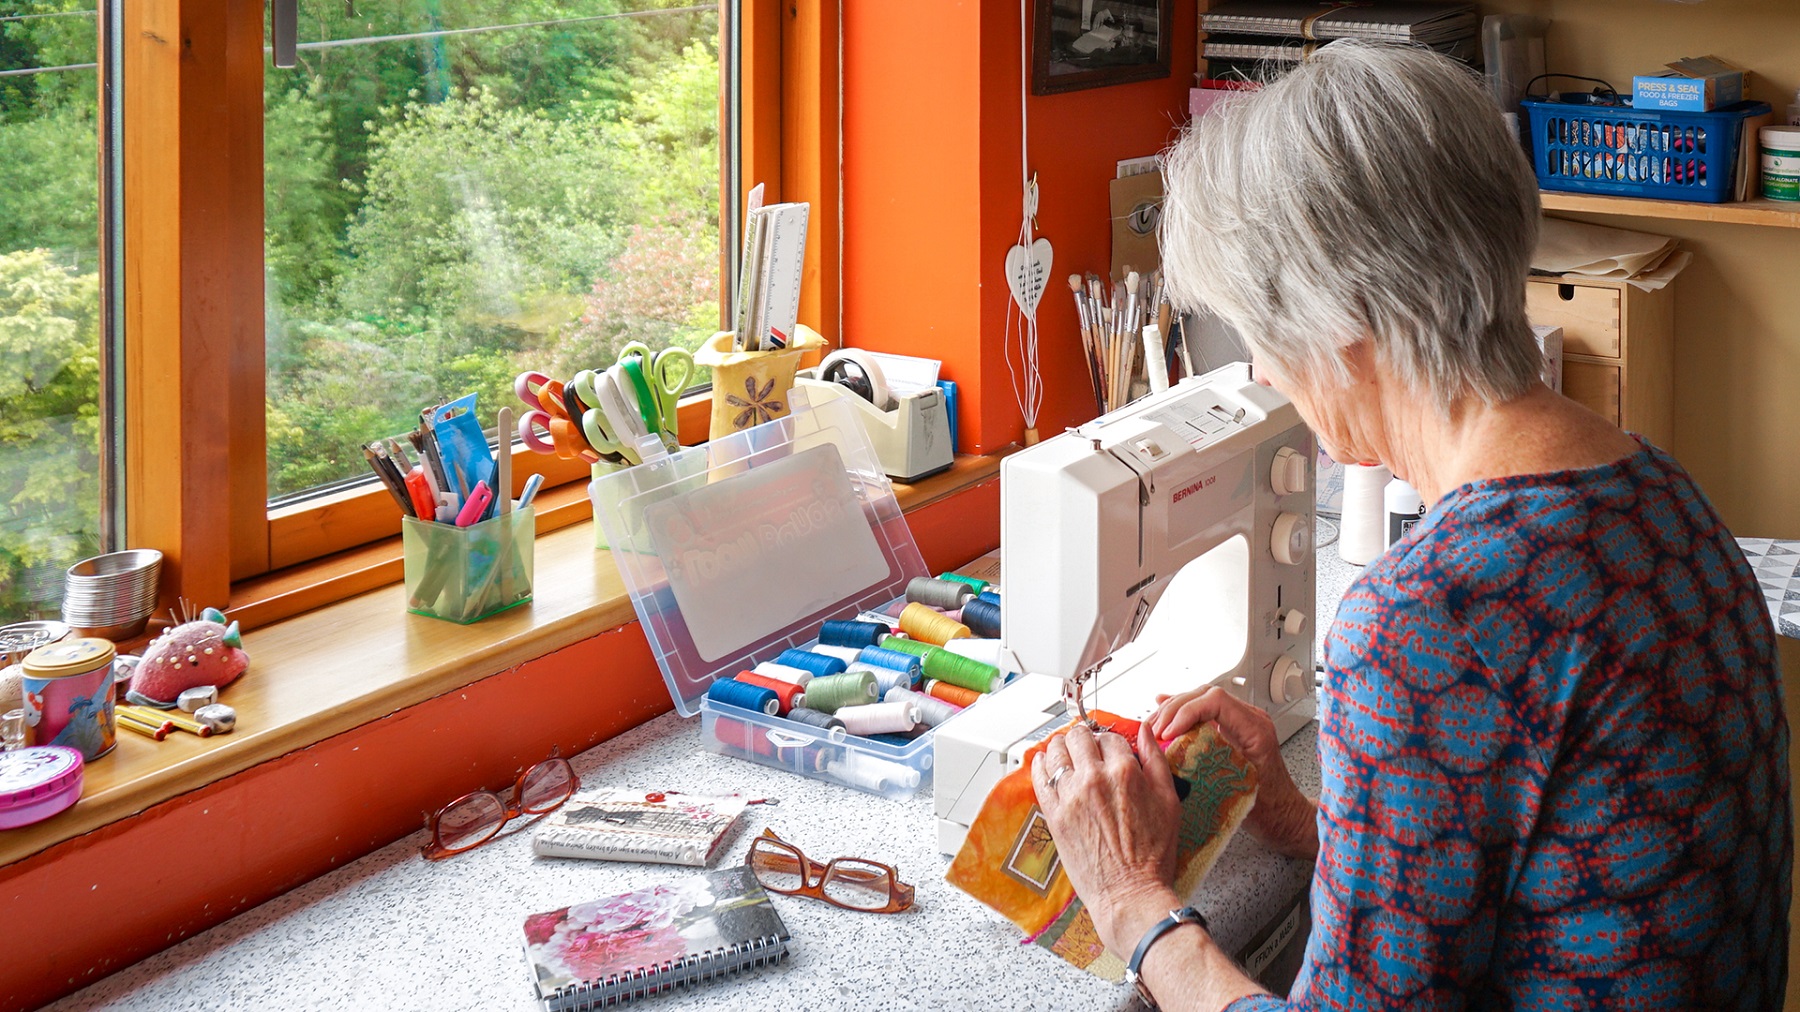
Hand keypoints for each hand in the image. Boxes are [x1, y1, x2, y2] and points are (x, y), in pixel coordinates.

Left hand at [1030, 721, 1183, 954]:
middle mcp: (1094, 778)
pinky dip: (1040, 765)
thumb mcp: (1169, 801)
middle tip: (1084, 743)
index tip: (1107, 748)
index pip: (1110, 738)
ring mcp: (1070, 796)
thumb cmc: (1152, 854)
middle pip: (1079, 738)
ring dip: (1060, 746)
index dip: (1110, 741)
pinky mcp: (1054, 815)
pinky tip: (1042, 762)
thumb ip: (1156, 760)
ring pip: (1056, 752)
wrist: (1130, 893)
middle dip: (1083, 737)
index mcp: (1124, 772)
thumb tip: (1145, 730)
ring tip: (1064, 749)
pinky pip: (1040, 778)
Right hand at [1149, 686, 1317, 860]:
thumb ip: (1210, 767)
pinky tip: (1165, 713)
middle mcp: (1250, 720)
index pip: (1215, 701)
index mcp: (1255, 730)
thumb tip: (1174, 753)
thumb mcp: (1236, 789)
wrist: (1285, 816)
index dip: (1186, 711)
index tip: (1169, 733)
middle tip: (1155, 731)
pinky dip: (1182, 713)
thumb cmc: (1269, 809)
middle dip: (1175, 709)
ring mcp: (1241, 723)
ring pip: (1202, 699)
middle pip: (1205, 694)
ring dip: (1175, 709)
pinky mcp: (1232, 730)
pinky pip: (1205, 711)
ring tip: (1154, 725)